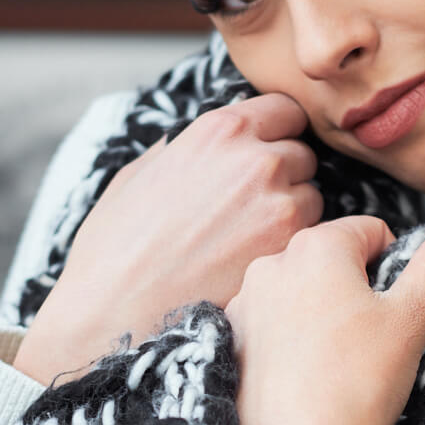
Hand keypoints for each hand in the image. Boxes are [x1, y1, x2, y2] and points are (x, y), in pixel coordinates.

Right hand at [15, 94, 320, 384]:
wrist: (112, 313)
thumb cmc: (114, 247)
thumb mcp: (139, 175)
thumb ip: (182, 149)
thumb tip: (203, 142)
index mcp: (219, 130)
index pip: (285, 111)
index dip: (276, 134)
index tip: (264, 156)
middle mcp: (257, 159)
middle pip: (302, 156)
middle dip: (284, 177)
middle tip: (248, 211)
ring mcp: (279, 206)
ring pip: (313, 199)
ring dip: (292, 217)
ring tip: (246, 244)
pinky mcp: (288, 252)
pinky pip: (312, 241)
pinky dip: (291, 252)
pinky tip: (253, 267)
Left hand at [225, 216, 424, 424]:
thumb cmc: (356, 384)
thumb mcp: (411, 319)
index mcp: (317, 246)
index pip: (371, 233)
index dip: (394, 269)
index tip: (395, 312)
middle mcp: (271, 264)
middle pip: (330, 261)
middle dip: (354, 290)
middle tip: (368, 342)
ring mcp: (243, 302)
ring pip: (298, 293)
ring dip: (319, 314)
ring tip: (334, 363)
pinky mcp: (229, 341)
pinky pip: (269, 325)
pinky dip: (289, 340)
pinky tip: (303, 376)